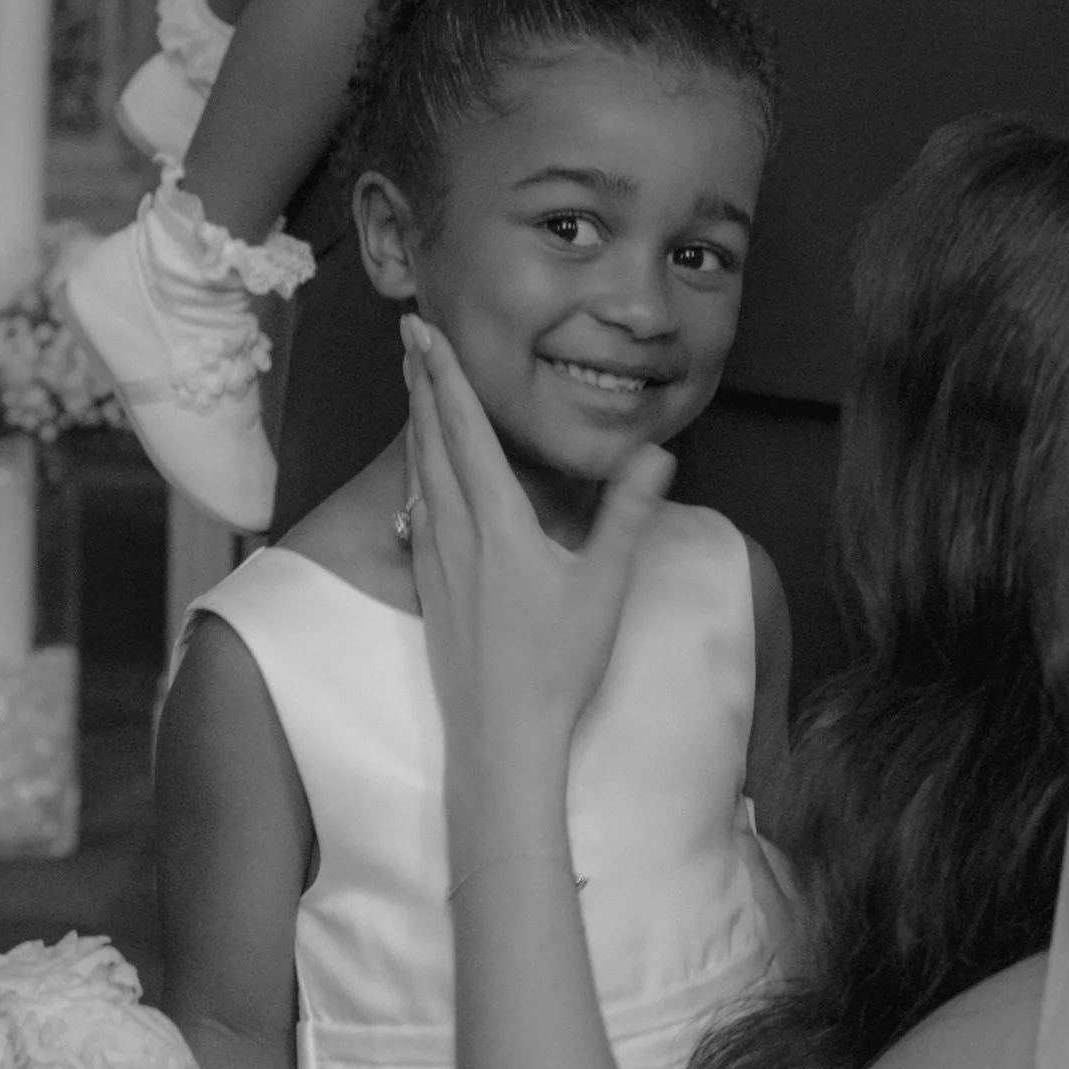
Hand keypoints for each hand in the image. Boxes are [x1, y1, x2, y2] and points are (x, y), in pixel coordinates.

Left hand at [403, 316, 670, 843]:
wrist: (501, 739)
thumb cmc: (557, 669)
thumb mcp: (604, 589)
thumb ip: (628, 516)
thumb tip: (659, 454)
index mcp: (497, 524)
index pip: (465, 431)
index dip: (445, 375)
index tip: (424, 329)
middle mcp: (456, 533)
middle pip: (431, 441)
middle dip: (422, 383)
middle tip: (409, 335)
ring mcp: (436, 562)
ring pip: (419, 474)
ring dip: (416, 423)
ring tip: (413, 385)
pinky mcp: (429, 589)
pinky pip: (418, 512)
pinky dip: (417, 474)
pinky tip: (419, 474)